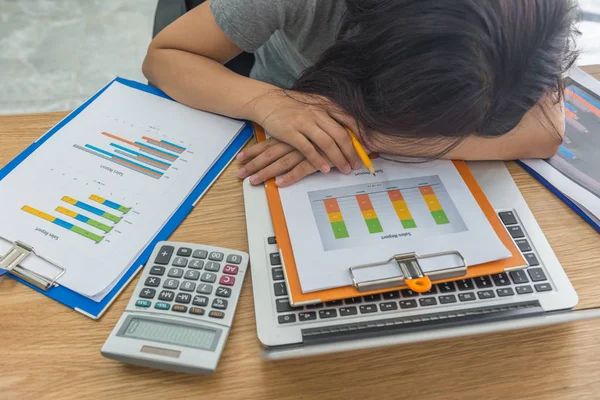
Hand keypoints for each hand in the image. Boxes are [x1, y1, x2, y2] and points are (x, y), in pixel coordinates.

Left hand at [237, 138, 324, 186]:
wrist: (354, 132)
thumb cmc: (332, 134)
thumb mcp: (311, 135)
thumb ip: (299, 141)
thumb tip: (285, 149)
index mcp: (293, 136)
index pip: (268, 144)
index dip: (254, 151)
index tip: (240, 158)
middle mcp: (296, 142)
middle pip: (270, 154)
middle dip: (253, 164)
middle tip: (240, 174)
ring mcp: (306, 151)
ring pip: (281, 163)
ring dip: (266, 172)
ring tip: (253, 181)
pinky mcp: (318, 160)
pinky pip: (301, 169)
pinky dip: (289, 177)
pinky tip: (279, 183)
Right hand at [245, 90, 361, 174]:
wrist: (267, 101)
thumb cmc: (292, 106)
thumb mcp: (314, 104)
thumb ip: (329, 114)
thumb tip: (347, 128)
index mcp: (325, 105)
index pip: (349, 120)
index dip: (360, 135)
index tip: (369, 147)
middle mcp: (317, 113)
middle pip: (340, 134)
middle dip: (351, 152)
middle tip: (357, 164)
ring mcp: (304, 122)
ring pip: (327, 143)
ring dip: (338, 158)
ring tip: (345, 169)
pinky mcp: (291, 132)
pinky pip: (308, 149)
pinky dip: (318, 160)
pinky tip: (325, 169)